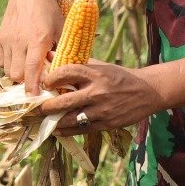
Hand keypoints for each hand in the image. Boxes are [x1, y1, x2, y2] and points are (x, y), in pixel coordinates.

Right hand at [0, 0, 63, 92]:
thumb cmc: (50, 11)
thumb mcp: (61, 30)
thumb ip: (61, 51)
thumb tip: (61, 73)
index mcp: (37, 40)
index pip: (31, 70)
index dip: (32, 87)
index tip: (35, 98)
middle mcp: (19, 41)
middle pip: (16, 75)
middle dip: (25, 82)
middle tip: (35, 81)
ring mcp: (7, 40)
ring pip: (6, 69)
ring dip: (16, 74)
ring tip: (26, 70)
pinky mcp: (0, 38)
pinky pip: (0, 60)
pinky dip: (8, 65)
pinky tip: (18, 60)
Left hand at [39, 62, 164, 135]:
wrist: (147, 92)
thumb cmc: (119, 76)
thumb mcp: (100, 66)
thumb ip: (75, 63)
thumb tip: (50, 54)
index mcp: (95, 73)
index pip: (66, 73)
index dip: (50, 79)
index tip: (44, 83)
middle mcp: (97, 92)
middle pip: (64, 101)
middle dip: (46, 106)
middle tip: (37, 107)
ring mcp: (101, 110)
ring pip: (70, 119)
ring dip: (54, 121)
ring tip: (43, 120)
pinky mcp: (106, 124)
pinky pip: (81, 130)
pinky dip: (67, 131)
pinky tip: (57, 130)